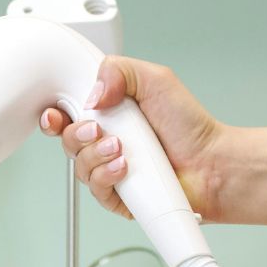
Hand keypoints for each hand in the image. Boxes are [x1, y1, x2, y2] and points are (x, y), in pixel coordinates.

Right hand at [40, 56, 226, 219]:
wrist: (211, 163)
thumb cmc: (189, 126)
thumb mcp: (155, 79)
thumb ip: (118, 70)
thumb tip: (92, 93)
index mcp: (108, 114)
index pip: (68, 114)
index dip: (55, 115)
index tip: (56, 114)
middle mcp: (105, 142)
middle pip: (67, 141)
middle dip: (75, 134)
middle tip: (96, 129)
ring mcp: (110, 170)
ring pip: (79, 166)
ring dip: (96, 155)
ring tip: (121, 147)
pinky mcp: (117, 196)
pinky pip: (96, 189)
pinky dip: (105, 176)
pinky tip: (124, 167)